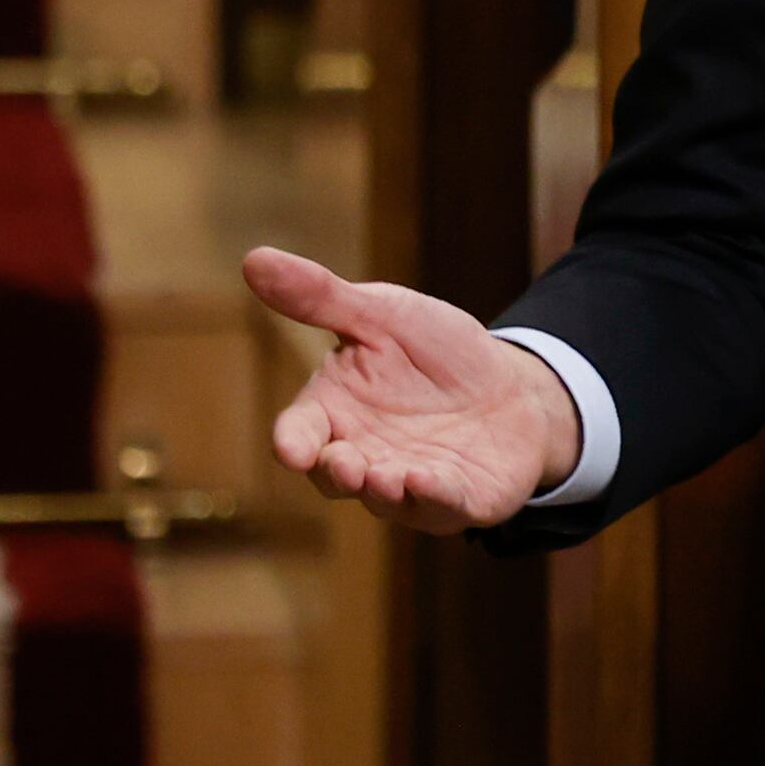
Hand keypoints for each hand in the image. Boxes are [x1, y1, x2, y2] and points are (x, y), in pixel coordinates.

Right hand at [244, 248, 583, 534]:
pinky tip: (428, 479)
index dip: (294, 442)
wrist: (511, 385)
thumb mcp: (382, 314)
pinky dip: (435, 497)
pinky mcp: (460, 501)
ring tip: (383, 476)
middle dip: (336, 472)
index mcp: (336, 413)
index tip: (292, 448)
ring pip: (386, 499)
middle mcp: (364, 457)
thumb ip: (322, 298)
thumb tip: (253, 258)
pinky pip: (443, 507)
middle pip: (335, 476)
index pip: (301, 433)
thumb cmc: (433, 352)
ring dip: (382, 490)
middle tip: (342, 462)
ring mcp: (409, 486)